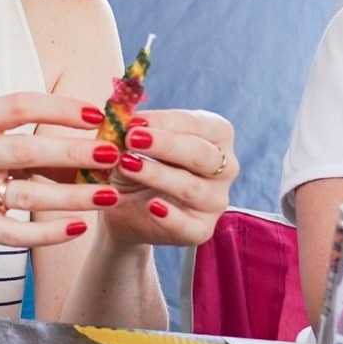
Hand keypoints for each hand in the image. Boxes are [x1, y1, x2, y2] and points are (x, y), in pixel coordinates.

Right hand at [0, 91, 119, 260]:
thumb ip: (43, 143)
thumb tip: (103, 143)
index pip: (19, 106)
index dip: (60, 109)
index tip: (98, 116)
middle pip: (24, 149)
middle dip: (73, 152)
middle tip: (113, 155)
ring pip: (25, 194)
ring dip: (73, 195)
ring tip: (109, 196)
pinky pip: (16, 233)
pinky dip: (50, 232)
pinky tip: (79, 227)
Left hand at [96, 108, 233, 247]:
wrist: (123, 208)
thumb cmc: (135, 163)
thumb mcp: (130, 143)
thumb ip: (130, 128)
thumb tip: (118, 113)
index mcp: (216, 137)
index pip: (199, 124)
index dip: (166, 120)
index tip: (133, 120)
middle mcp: (224, 168)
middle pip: (202, 154)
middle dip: (165, 144)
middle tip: (131, 137)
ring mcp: (215, 201)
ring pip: (192, 187)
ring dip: (157, 175)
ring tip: (126, 165)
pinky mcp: (201, 230)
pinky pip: (189, 225)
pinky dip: (170, 216)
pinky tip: (151, 206)